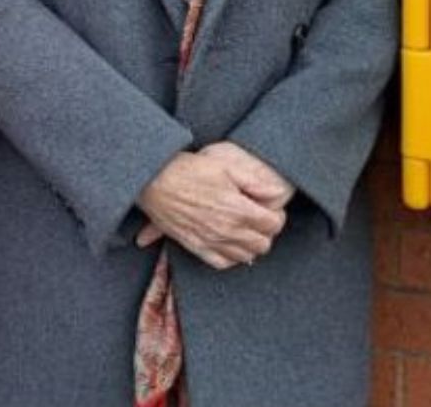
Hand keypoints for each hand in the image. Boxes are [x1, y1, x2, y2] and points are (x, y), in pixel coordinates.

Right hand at [135, 144, 290, 269]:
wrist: (154, 180)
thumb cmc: (189, 169)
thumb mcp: (226, 167)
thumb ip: (255, 183)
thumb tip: (277, 193)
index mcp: (237, 209)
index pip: (273, 225)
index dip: (276, 216)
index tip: (270, 209)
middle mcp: (227, 230)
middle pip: (262, 244)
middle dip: (266, 232)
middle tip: (259, 219)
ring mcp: (211, 241)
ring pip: (245, 257)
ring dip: (250, 245)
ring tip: (245, 230)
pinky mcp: (196, 246)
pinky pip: (222, 263)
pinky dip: (231, 257)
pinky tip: (230, 244)